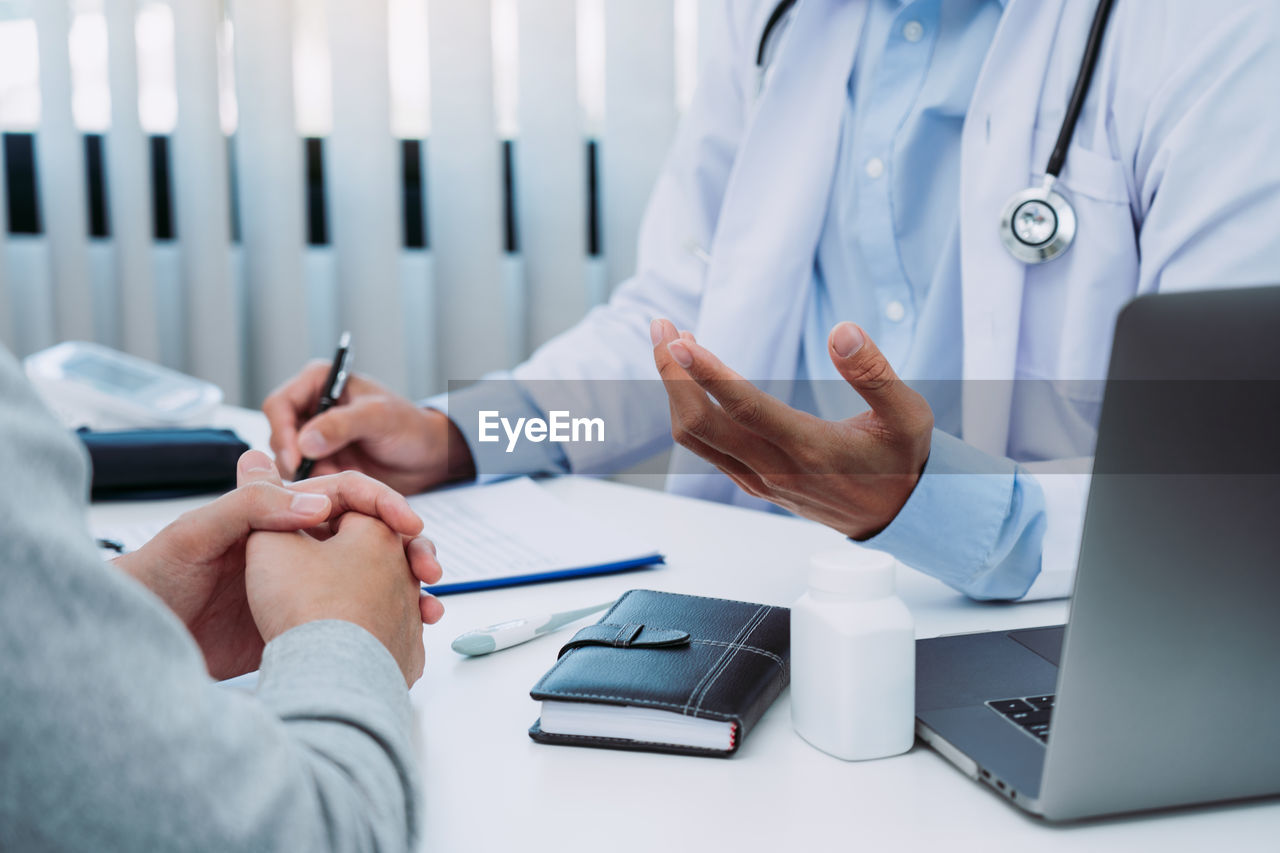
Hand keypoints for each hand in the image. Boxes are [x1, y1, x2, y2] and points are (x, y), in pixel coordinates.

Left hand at [115, 450, 444, 679]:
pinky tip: (411, 629)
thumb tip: (317, 499)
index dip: (382, 503)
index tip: (409, 524)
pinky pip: (359, 614)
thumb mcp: (200, 533)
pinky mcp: (302, 622)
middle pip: (370, 533)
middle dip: (409, 546)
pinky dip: (391, 619)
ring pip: (374, 575)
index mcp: (277, 512)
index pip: (344, 494)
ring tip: (432, 602)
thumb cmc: (158, 576)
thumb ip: (253, 507)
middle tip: (431, 567)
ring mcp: (303, 583)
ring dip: (408, 585)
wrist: (137, 641)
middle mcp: (297, 543)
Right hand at [263, 361, 475, 492]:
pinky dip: (312, 488)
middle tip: (312, 482)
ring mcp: (312, 438)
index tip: (296, 461)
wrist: (427, 457)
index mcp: (318, 381)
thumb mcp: (379, 418)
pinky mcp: (319, 463)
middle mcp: (309, 408)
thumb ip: (342, 425)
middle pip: (276, 435)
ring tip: (329, 488)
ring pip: (285, 461)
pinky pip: (302, 479)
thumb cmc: (409, 426)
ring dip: (303, 477)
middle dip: (291, 460)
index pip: (279, 405)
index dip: (282, 433)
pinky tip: (331, 496)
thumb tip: (304, 443)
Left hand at [651, 318, 932, 538]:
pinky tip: (692, 377)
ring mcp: (760, 480)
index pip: (747, 410)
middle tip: (662, 327)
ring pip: (697, 438)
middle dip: (672, 374)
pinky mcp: (753, 483)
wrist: (898, 515)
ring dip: (675, 390)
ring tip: (671, 342)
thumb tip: (843, 331)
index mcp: (813, 449)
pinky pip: (706, 448)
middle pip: (701, 425)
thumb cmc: (902, 459)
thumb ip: (875, 372)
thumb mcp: (908, 414)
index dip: (708, 375)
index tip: (680, 343)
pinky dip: (690, 409)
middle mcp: (777, 468)